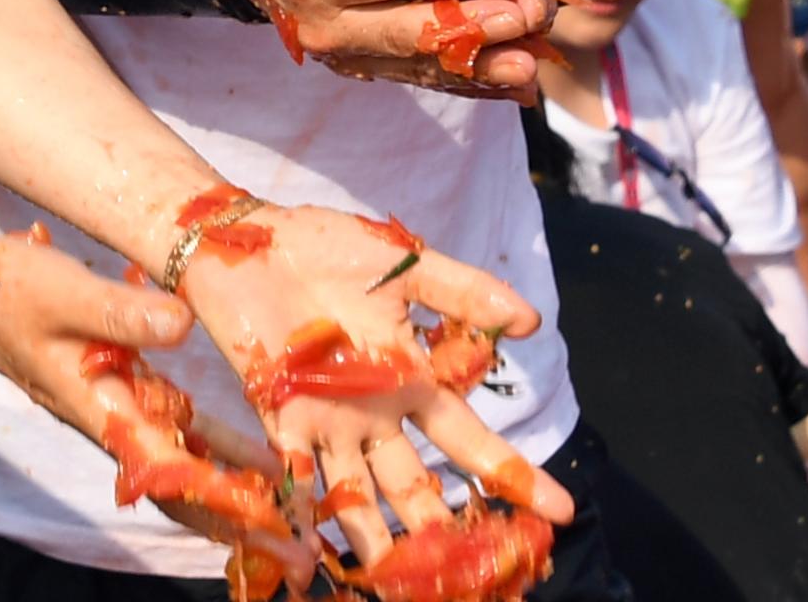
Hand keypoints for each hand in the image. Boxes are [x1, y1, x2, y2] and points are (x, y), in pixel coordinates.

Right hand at [0, 233, 315, 578]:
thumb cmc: (12, 293)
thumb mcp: (66, 293)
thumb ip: (122, 314)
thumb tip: (184, 325)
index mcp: (107, 412)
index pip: (179, 476)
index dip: (231, 505)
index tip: (278, 533)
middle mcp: (120, 425)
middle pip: (190, 495)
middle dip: (246, 526)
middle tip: (305, 558)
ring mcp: (125, 414)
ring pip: (191, 473)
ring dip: (242, 498)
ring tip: (296, 523)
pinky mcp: (130, 394)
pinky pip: (185, 441)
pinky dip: (224, 458)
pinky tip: (262, 463)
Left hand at [179, 208, 570, 571]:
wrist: (246, 240)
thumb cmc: (327, 247)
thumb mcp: (406, 266)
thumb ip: (464, 291)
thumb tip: (532, 321)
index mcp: (410, 377)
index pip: (469, 437)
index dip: (512, 474)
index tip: (561, 510)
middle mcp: (374, 412)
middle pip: (415, 484)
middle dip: (443, 531)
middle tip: (476, 578)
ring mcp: (327, 421)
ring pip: (360, 495)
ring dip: (378, 541)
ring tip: (400, 586)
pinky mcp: (278, 417)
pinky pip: (294, 475)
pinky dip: (303, 514)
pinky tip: (312, 557)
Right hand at [234, 0, 557, 96]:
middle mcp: (330, 27)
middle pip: (402, 33)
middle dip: (464, 25)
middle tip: (517, 14)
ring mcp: (354, 56)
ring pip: (423, 65)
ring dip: (480, 64)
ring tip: (528, 60)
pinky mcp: (377, 69)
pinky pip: (431, 80)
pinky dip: (475, 82)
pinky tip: (518, 81)